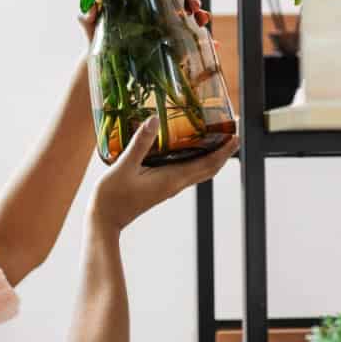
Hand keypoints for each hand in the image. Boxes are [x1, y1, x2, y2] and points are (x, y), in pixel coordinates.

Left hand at [79, 0, 210, 42]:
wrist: (100, 62)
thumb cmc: (95, 36)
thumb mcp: (90, 23)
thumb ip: (88, 13)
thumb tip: (91, 4)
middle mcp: (155, 9)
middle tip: (194, 7)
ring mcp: (164, 26)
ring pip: (190, 16)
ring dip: (202, 15)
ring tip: (203, 22)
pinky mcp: (169, 45)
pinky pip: (190, 41)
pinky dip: (204, 42)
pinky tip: (212, 44)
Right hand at [89, 116, 239, 230]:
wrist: (104, 222)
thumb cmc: (111, 198)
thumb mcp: (124, 167)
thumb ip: (140, 143)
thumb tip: (154, 120)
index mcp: (171, 179)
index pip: (207, 164)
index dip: (224, 151)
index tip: (236, 135)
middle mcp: (175, 184)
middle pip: (209, 169)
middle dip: (224, 152)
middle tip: (233, 133)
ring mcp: (169, 187)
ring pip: (199, 171)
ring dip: (212, 156)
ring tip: (218, 138)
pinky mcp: (161, 187)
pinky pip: (187, 172)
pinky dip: (196, 160)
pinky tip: (189, 149)